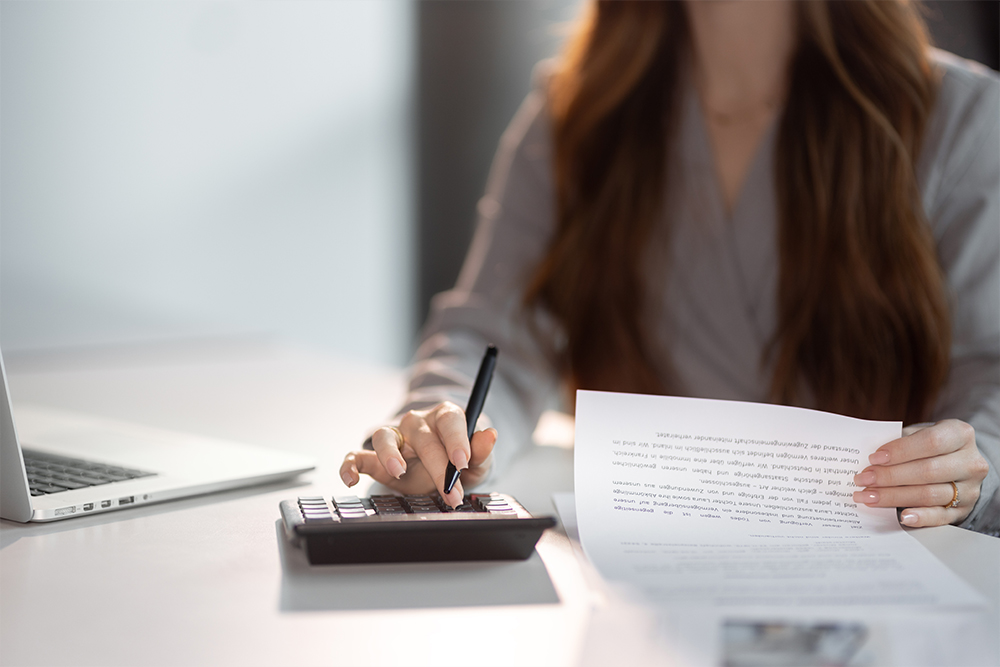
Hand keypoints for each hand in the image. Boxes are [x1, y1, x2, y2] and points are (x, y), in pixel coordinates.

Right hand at [339, 402, 496, 507]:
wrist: (445, 475)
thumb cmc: (462, 463)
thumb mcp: (479, 460)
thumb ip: (482, 450)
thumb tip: (490, 434)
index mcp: (445, 417)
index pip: (449, 419)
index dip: (456, 438)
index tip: (462, 461)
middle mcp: (418, 423)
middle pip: (423, 437)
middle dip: (437, 466)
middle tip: (451, 492)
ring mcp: (395, 438)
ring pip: (384, 436)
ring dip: (389, 452)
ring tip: (397, 471)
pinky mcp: (376, 458)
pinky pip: (357, 456)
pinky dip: (349, 465)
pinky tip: (350, 479)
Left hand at [852, 419, 988, 526]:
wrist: (957, 464)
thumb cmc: (930, 446)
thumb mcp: (919, 434)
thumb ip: (899, 441)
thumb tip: (871, 457)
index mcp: (960, 435)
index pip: (931, 442)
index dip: (901, 450)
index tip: (874, 458)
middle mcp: (970, 463)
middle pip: (928, 471)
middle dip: (890, 476)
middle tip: (863, 479)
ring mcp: (969, 489)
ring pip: (929, 495)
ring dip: (894, 496)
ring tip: (868, 496)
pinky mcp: (963, 511)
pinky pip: (940, 517)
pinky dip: (919, 517)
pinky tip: (901, 516)